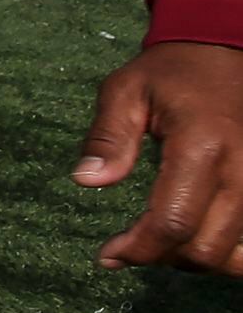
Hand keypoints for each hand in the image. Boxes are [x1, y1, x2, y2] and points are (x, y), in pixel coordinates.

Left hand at [72, 39, 242, 273]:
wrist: (224, 53)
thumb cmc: (168, 73)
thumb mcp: (124, 90)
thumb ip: (107, 137)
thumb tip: (85, 181)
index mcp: (201, 146)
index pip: (174, 221)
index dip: (140, 249)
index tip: (108, 255)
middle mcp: (240, 170)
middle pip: (206, 248)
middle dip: (163, 257)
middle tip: (130, 244)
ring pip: (232, 252)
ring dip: (193, 258)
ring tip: (158, 240)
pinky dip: (222, 251)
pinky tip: (192, 238)